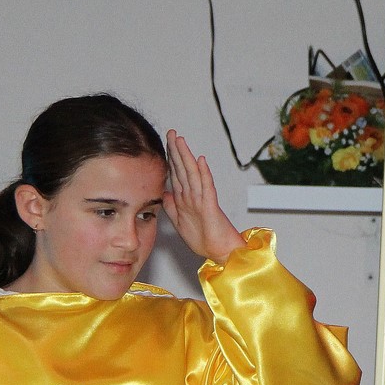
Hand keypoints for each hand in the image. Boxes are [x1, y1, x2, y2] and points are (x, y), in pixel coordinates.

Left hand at [162, 130, 244, 263]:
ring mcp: (202, 200)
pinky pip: (206, 188)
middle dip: (176, 151)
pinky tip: (200, 161)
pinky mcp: (210, 207)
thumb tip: (164, 193)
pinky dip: (203, 174)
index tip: (165, 143)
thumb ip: (172, 207)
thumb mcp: (180, 222)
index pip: (176, 173)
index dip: (171, 158)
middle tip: (171, 133)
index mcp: (185, 199)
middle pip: (183, 169)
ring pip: (192, 174)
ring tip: (181, 141)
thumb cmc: (204, 239)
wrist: (220, 252)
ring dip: (186, 157)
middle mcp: (193, 196)